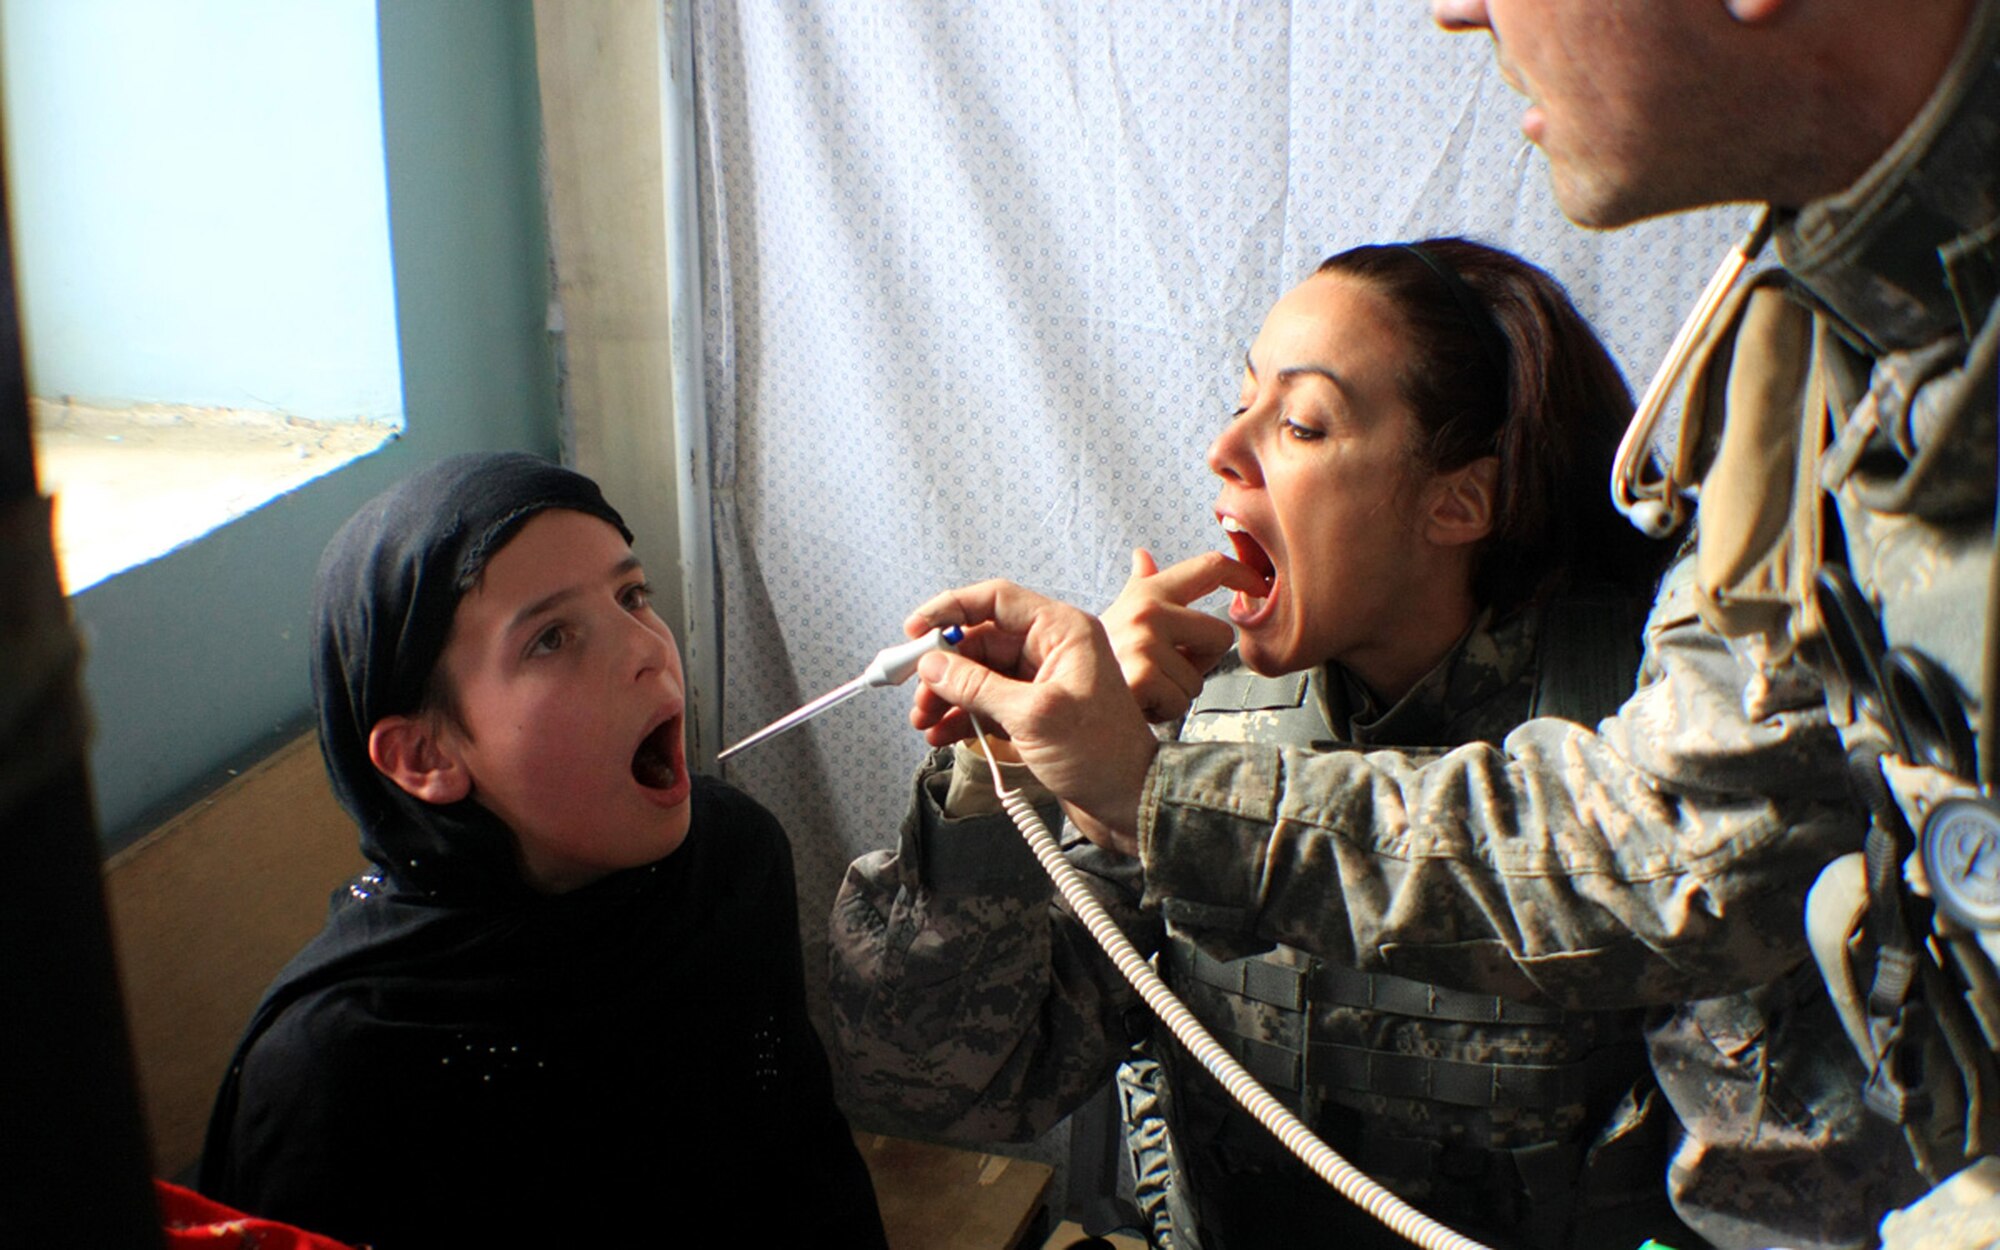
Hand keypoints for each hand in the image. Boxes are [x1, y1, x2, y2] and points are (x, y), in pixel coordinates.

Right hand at [903, 580, 1157, 855]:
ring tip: (924, 721)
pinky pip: (987, 702)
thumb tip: (932, 664)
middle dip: (943, 667)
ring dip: (947, 695)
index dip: (950, 610)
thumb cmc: (1102, 754)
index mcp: (1062, 631)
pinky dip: (962, 716)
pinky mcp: (1033, 711)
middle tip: (916, 694)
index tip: (914, 631)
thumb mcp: (1034, 716)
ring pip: (978, 673)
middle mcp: (1051, 648)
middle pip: (980, 640)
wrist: (1130, 803)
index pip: (996, 600)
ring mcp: (1041, 680)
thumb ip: (978, 686)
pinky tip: (941, 734)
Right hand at [1100, 548, 1262, 721]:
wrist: (1066, 693)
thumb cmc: (1101, 659)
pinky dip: (1162, 711)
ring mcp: (1144, 641)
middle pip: (1221, 635)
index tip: (1259, 586)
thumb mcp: (1119, 614)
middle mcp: (1149, 611)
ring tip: (1144, 686)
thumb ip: (1140, 586)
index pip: (1210, 567)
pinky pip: (1181, 701)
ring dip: (1176, 692)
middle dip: (1200, 661)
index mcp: (1150, 593)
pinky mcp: (1142, 674)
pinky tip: (1137, 702)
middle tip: (1162, 669)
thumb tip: (1144, 556)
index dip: (1244, 574)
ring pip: (1199, 678)